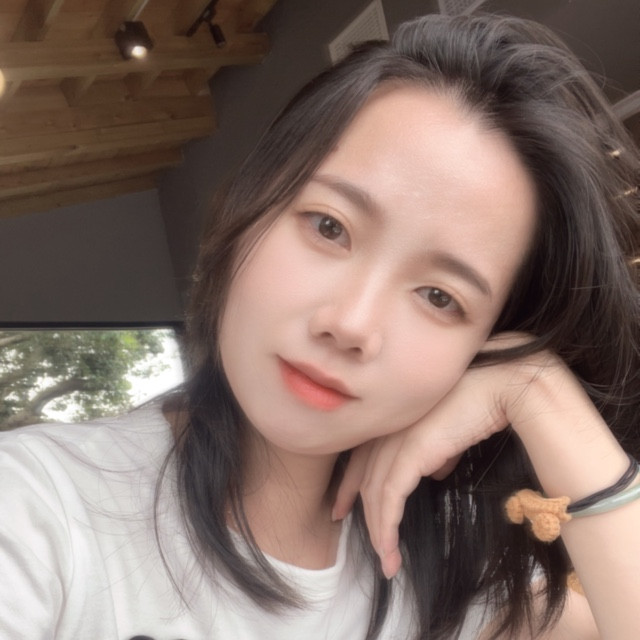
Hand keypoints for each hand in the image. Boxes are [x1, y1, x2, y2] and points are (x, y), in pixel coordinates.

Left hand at [332, 334, 549, 578]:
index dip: (349, 484)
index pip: (361, 457)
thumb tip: (435, 471)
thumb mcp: (451, 434)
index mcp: (395, 421)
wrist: (499, 387)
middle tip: (368, 543)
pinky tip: (390, 549)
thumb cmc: (480, 405)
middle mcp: (389, 428)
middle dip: (360, 513)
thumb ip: (437, 452)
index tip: (343, 507)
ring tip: (388, 562)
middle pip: (363, 478)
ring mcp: (397, 438)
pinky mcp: (411, 453)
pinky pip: (390, 497)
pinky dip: (387, 526)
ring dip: (378, 531)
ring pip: (374, 493)